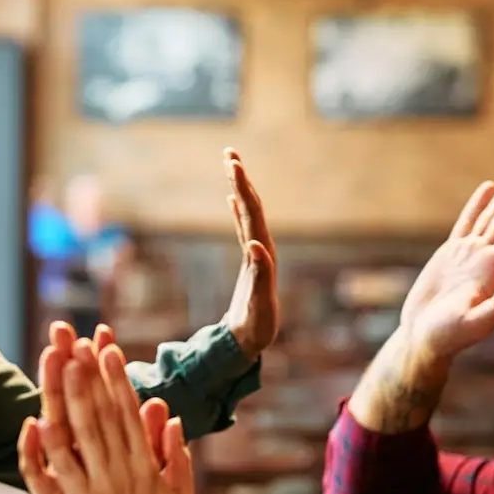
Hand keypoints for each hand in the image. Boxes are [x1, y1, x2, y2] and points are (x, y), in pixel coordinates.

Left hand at [22, 342, 193, 493]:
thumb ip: (177, 457)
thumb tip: (170, 418)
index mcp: (146, 464)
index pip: (129, 412)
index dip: (117, 379)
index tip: (108, 350)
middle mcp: (124, 468)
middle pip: (106, 412)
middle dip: (93, 374)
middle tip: (82, 341)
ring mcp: (102, 484)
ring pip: (86, 431)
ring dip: (75, 395)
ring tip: (66, 363)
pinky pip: (66, 468)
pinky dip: (54, 444)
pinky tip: (43, 418)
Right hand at [219, 150, 278, 357]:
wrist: (254, 340)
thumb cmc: (257, 326)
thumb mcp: (259, 303)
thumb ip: (260, 274)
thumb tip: (255, 244)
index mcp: (263, 253)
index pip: (252, 212)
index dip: (242, 187)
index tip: (232, 164)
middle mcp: (262, 247)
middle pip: (251, 206)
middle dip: (241, 179)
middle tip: (229, 153)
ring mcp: (255, 252)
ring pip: (247, 213)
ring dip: (239, 188)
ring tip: (230, 164)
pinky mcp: (248, 260)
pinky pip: (242, 226)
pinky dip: (237, 209)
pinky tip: (230, 198)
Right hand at [395, 161, 493, 370]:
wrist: (423, 341)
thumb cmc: (446, 338)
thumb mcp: (473, 326)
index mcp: (493, 272)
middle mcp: (486, 259)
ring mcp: (470, 256)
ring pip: (493, 216)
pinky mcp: (451, 255)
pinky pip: (468, 223)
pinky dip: (479, 204)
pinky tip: (490, 188)